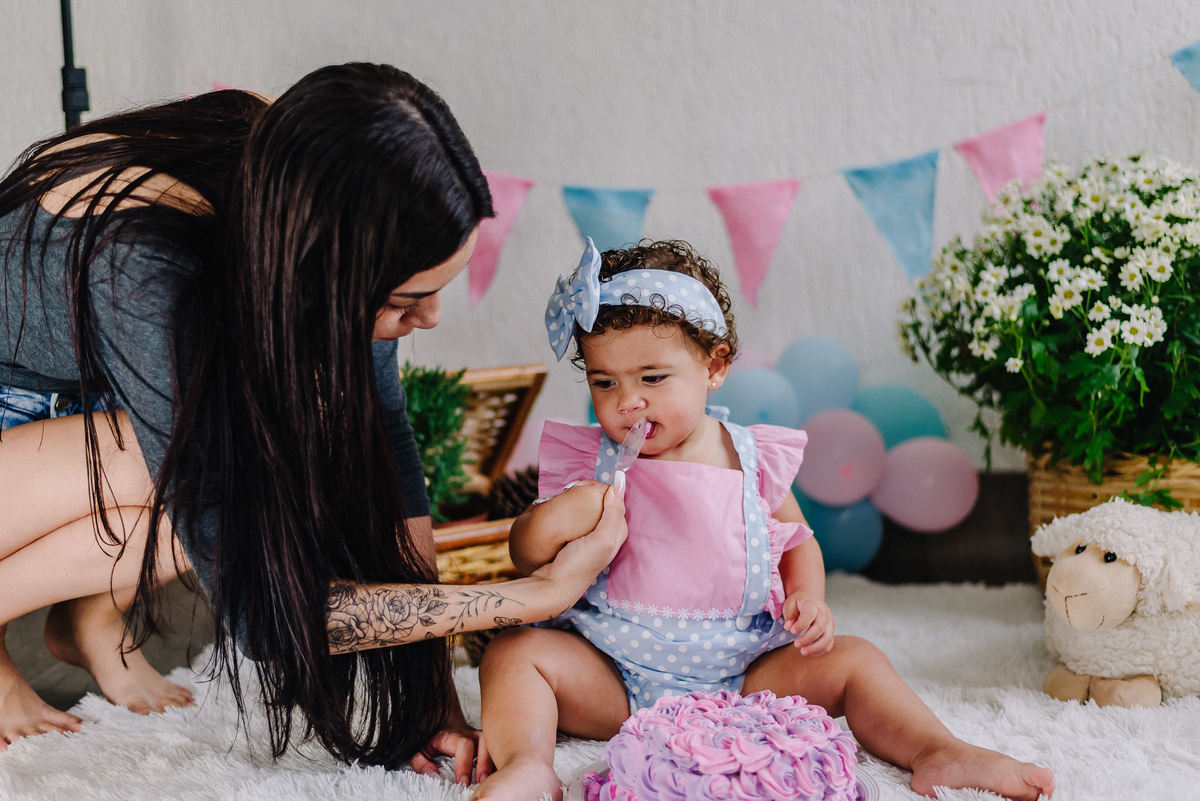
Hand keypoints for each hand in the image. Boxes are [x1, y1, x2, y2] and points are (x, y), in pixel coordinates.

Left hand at [408, 711, 492, 784]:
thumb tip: (432, 774)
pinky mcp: (483, 744)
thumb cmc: (427, 732)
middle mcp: (469, 734)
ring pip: (492, 744)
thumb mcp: (417, 746)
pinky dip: (495, 761)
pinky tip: (494, 775)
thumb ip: (420, 761)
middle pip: (484, 742)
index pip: (464, 745)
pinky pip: (493, 750)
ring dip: (493, 762)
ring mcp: (478, 737)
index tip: (462, 782)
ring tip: (491, 781)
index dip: (464, 764)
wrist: (437, 714)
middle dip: (486, 763)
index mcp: (453, 735)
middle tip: (482, 782)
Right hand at [531, 478, 626, 604]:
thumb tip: (620, 482)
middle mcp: (607, 534)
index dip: (603, 488)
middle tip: (572, 486)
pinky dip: (571, 508)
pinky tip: (562, 505)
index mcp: (618, 532)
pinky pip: (577, 516)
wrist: (553, 585)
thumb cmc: (579, 564)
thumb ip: (613, 512)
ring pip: (588, 509)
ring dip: (579, 498)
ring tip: (565, 491)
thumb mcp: (602, 539)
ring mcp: (590, 536)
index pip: (616, 500)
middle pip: (602, 503)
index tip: (585, 482)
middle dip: (590, 491)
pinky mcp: (575, 538)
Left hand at [782, 591, 833, 655]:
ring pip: (827, 638)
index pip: (809, 615)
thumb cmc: (798, 603)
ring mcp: (829, 623)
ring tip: (803, 651)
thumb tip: (788, 627)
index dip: (801, 624)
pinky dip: (820, 650)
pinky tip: (809, 652)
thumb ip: (789, 615)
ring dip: (815, 647)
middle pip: (819, 628)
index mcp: (813, 604)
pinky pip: (829, 644)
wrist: (810, 600)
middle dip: (807, 639)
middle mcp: (824, 613)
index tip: (792, 631)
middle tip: (796, 644)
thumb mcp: (790, 604)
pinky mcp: (831, 631)